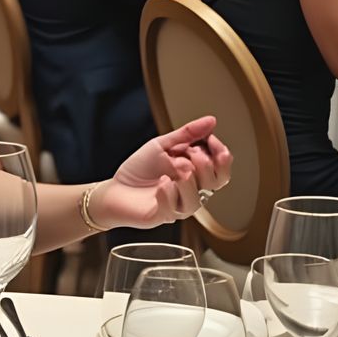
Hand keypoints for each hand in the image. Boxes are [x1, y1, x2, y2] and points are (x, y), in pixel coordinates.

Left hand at [92, 115, 231, 230]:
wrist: (115, 189)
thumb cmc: (139, 169)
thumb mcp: (162, 145)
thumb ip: (187, 134)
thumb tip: (211, 121)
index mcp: (195, 173)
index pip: (222, 168)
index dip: (221, 154)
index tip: (210, 139)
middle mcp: (192, 191)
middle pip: (217, 183)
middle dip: (206, 165)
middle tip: (188, 155)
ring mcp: (180, 205)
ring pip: (198, 198)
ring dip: (187, 181)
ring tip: (173, 169)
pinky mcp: (165, 215)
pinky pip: (175, 208)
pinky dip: (168, 193)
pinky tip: (160, 184)